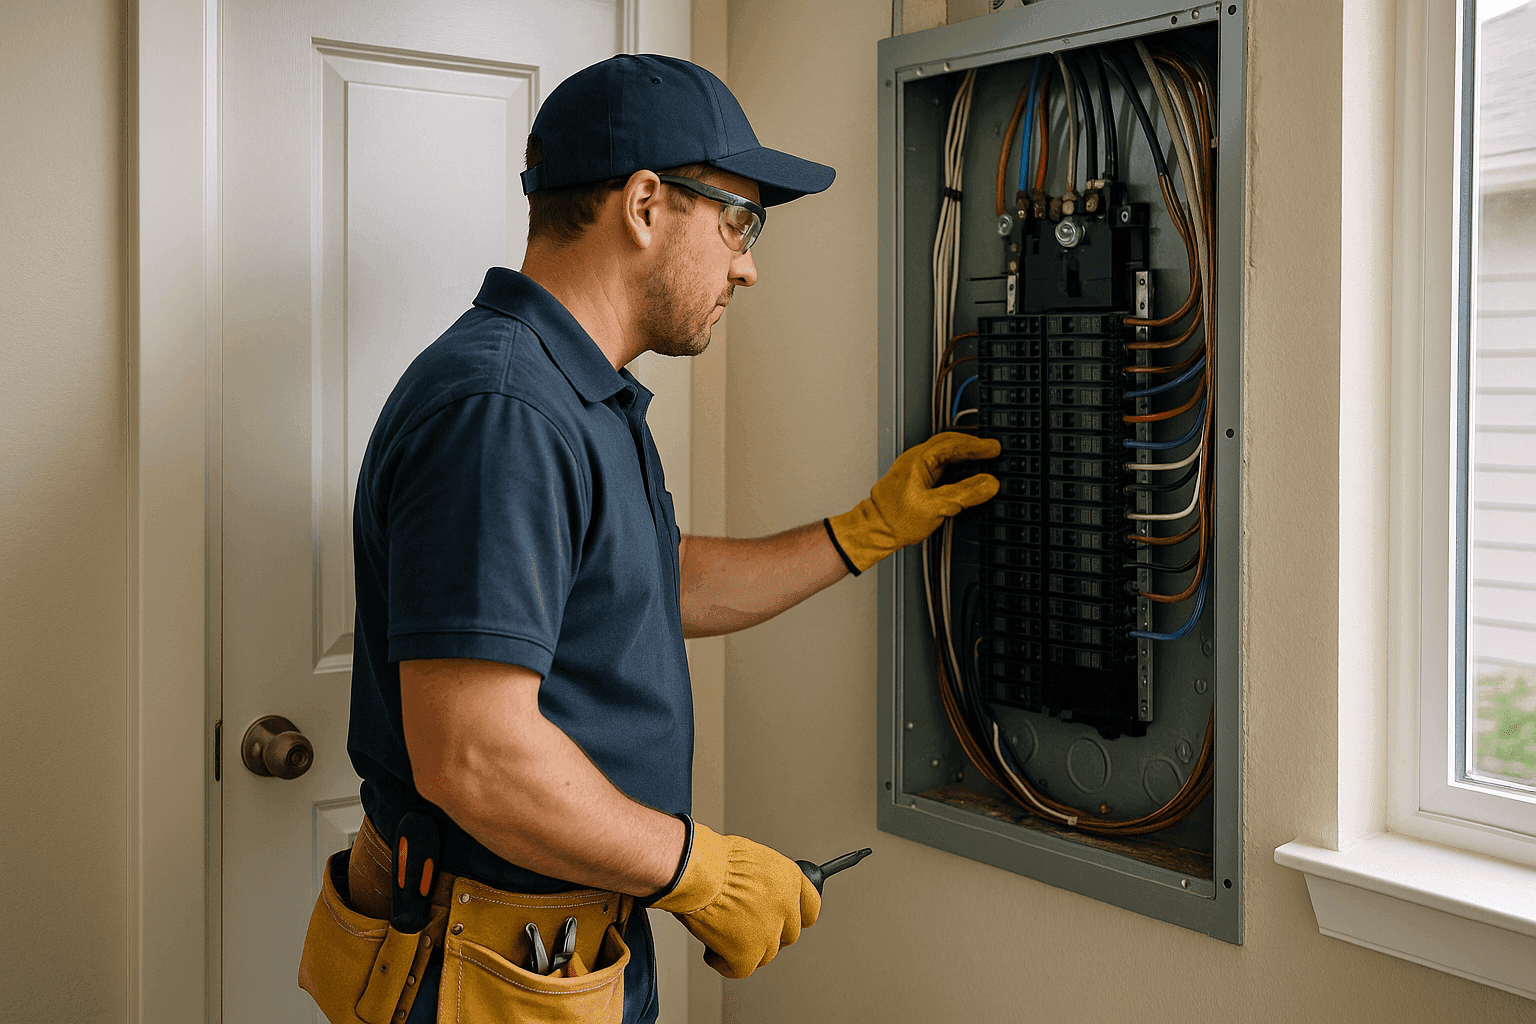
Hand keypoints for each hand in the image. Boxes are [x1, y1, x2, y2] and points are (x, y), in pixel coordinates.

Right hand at [650, 822, 819, 978]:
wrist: (697, 870)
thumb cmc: (714, 858)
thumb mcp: (752, 858)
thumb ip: (766, 881)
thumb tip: (760, 894)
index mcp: (790, 880)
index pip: (810, 908)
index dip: (794, 916)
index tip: (784, 919)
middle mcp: (786, 907)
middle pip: (788, 935)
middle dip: (767, 933)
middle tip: (744, 926)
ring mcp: (768, 934)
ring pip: (765, 954)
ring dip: (746, 947)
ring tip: (722, 932)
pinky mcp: (747, 955)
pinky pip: (740, 969)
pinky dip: (724, 962)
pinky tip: (712, 949)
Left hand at [826, 432, 1000, 572]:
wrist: (873, 532)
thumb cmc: (894, 520)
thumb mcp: (935, 507)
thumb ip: (964, 493)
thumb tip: (988, 484)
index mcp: (917, 460)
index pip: (952, 443)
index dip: (976, 445)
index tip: (994, 449)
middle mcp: (915, 460)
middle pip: (948, 444)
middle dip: (972, 446)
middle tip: (992, 451)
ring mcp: (914, 470)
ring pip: (944, 455)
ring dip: (964, 456)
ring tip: (983, 459)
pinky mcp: (915, 482)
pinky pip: (940, 468)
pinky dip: (956, 468)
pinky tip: (965, 476)